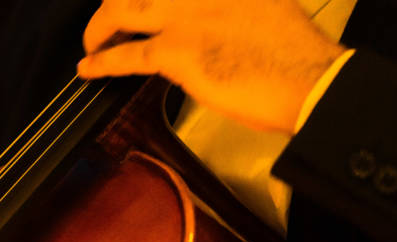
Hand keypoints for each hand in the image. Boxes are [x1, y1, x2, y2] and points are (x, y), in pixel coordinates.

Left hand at [78, 0, 344, 133]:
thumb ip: (227, 3)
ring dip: (99, 28)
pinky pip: (125, 54)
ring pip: (120, 10)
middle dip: (114, 5)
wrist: (308, 79)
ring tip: (93, 42)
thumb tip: (207, 16)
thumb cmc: (291, 52)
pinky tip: (87, 67)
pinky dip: (100, 62)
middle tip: (109, 21)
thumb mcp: (263, 4)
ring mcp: (183, 13)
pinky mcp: (176, 50)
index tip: (135, 4)